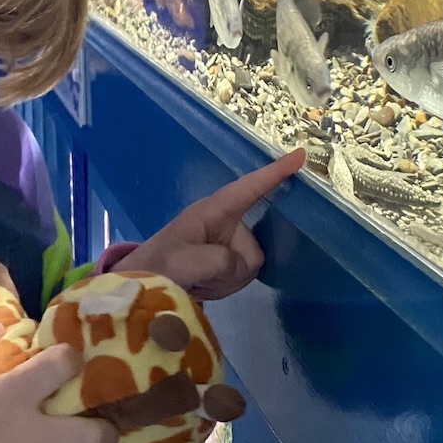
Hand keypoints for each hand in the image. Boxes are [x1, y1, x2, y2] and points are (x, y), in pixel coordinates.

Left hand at [116, 149, 304, 300]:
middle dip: (233, 270)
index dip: (275, 172)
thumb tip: (240, 264)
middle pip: (253, 249)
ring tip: (199, 282)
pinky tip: (202, 286)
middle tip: (203, 278)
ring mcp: (224, 242)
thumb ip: (220, 260)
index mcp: (213, 211)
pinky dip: (223, 285)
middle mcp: (224, 222)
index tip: (301, 154)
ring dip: (226, 281)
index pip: (250, 187)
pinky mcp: (222, 259)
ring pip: (249, 266)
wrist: (142, 288)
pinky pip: (240, 276)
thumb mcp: (185, 262)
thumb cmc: (158, 266)